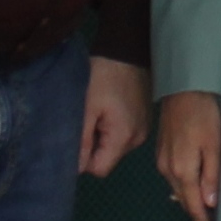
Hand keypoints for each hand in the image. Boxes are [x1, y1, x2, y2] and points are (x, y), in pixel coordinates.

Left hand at [81, 58, 154, 178]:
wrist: (127, 50)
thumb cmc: (103, 77)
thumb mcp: (86, 108)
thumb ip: (81, 140)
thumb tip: (76, 170)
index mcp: (123, 137)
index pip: (99, 169)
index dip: (84, 160)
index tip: (76, 139)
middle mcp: (138, 139)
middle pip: (108, 158)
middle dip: (93, 146)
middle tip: (86, 121)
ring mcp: (144, 130)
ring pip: (115, 147)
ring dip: (103, 137)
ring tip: (97, 113)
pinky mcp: (144, 121)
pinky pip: (124, 135)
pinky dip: (113, 129)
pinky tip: (109, 109)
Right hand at [156, 90, 220, 220]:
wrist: (183, 88)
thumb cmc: (203, 114)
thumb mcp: (214, 144)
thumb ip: (211, 175)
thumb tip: (210, 204)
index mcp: (182, 170)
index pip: (193, 205)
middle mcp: (168, 170)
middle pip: (184, 200)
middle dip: (197, 215)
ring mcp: (162, 161)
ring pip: (178, 189)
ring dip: (191, 201)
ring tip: (206, 212)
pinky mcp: (161, 152)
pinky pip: (174, 178)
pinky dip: (185, 187)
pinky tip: (194, 188)